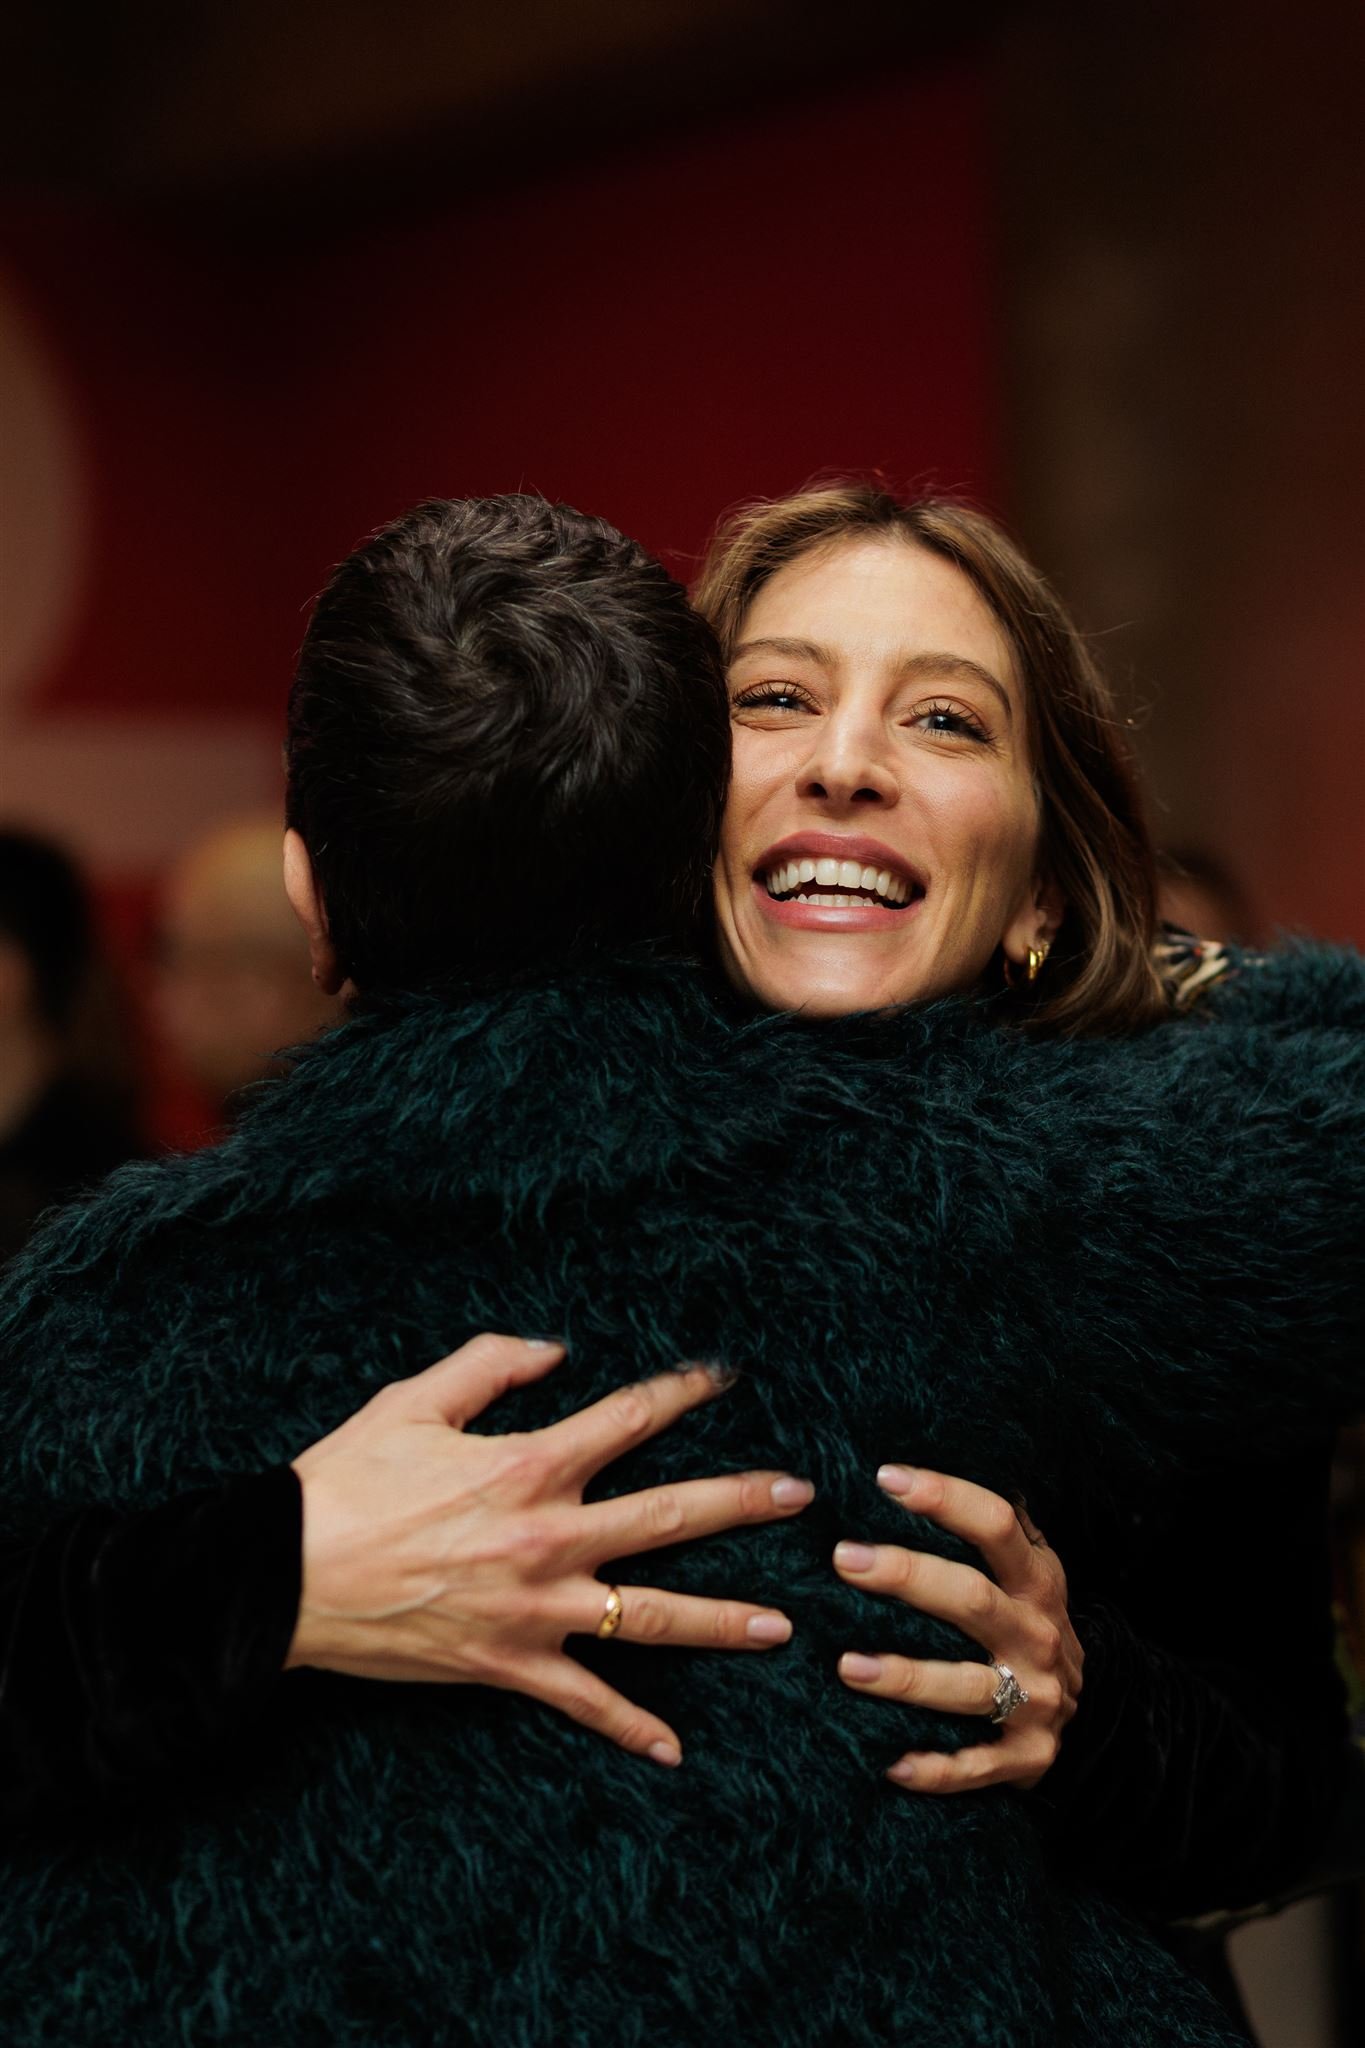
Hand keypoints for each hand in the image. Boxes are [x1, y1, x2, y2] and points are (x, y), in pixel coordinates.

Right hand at [289, 1333, 812, 1766]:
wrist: (282, 1578)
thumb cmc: (345, 1481)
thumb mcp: (413, 1400)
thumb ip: (491, 1363)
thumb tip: (557, 1350)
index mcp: (528, 1464)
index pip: (629, 1419)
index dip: (683, 1392)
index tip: (726, 1376)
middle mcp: (548, 1537)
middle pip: (671, 1517)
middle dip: (744, 1503)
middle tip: (803, 1499)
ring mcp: (534, 1610)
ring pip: (651, 1618)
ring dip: (723, 1622)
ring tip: (783, 1628)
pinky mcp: (507, 1666)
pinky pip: (584, 1703)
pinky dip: (630, 1729)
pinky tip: (675, 1750)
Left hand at [833, 1465, 1080, 1792]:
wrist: (1095, 1717)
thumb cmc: (1029, 1625)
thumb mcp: (1030, 1573)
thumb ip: (994, 1528)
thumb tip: (930, 1460)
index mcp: (1037, 1583)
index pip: (996, 1527)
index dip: (945, 1497)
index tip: (885, 1478)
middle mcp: (1038, 1637)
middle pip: (972, 1600)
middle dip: (907, 1577)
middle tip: (843, 1560)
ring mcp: (1035, 1701)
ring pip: (967, 1688)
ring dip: (907, 1678)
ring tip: (847, 1665)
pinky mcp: (1025, 1759)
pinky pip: (974, 1767)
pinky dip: (934, 1769)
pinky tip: (889, 1763)